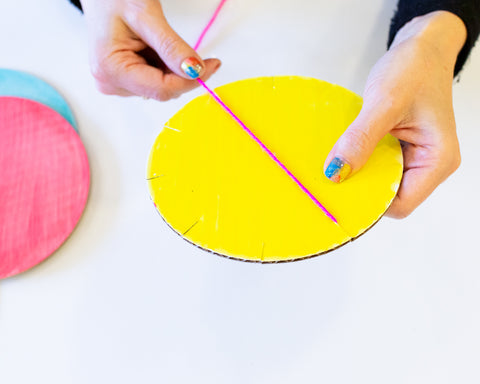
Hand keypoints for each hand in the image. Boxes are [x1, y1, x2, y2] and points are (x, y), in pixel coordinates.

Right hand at [81, 0, 220, 100]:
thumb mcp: (146, 17)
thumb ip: (172, 47)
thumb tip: (195, 70)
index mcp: (111, 70)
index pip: (162, 89)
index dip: (190, 80)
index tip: (212, 65)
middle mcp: (111, 82)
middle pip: (163, 90)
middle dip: (183, 74)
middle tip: (194, 50)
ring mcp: (117, 83)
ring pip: (162, 87)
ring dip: (173, 69)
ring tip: (160, 41)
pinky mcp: (124, 81)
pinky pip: (156, 81)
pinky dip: (166, 67)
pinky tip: (157, 49)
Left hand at [324, 11, 466, 217]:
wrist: (422, 47)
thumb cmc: (414, 68)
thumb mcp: (385, 102)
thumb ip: (361, 139)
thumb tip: (336, 173)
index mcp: (437, 160)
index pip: (401, 204)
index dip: (370, 202)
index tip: (339, 193)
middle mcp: (429, 165)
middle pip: (389, 196)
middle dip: (361, 189)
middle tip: (330, 178)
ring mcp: (414, 158)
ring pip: (380, 181)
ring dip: (358, 174)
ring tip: (337, 163)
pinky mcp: (400, 149)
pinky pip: (376, 164)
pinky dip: (360, 161)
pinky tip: (345, 152)